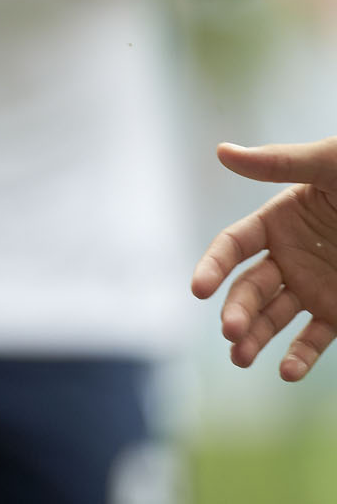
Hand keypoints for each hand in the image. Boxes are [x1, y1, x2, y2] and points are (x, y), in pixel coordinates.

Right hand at [193, 138, 336, 380]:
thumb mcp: (329, 164)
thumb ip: (279, 163)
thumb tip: (222, 151)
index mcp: (277, 222)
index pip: (232, 247)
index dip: (213, 266)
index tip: (198, 289)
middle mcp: (288, 258)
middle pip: (249, 288)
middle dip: (236, 310)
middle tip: (231, 331)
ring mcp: (313, 287)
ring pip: (273, 317)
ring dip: (256, 337)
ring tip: (242, 358)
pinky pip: (315, 338)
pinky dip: (299, 356)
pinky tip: (287, 371)